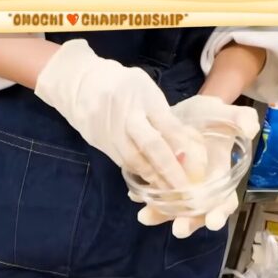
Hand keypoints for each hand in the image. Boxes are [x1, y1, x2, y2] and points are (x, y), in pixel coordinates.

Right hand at [35, 40, 205, 188]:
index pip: (168, 126)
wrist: (79, 84)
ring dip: (153, 178)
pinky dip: (138, 174)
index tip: (198, 170)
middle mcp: (126, 113)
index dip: (184, 149)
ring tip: (169, 193)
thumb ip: (164, 117)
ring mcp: (110, 129)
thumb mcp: (147, 91)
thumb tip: (187, 148)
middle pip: (151, 146)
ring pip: (134, 159)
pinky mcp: (99, 143)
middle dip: (169, 171)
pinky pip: (122, 162)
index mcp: (144, 96)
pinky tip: (150, 183)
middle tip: (184, 191)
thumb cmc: (122, 86)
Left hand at [135, 96, 259, 237]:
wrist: (187, 112)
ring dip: (161, 215)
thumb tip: (249, 129)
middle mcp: (202, 190)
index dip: (220, 212)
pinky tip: (135, 196)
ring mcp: (181, 188)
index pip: (224, 201)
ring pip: (174, 209)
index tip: (213, 222)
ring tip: (146, 217)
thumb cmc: (211, 116)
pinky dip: (146, 198)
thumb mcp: (226, 113)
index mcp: (221, 178)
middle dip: (189, 223)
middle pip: (198, 214)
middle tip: (179, 229)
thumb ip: (242, 118)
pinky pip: (155, 196)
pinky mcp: (163, 182)